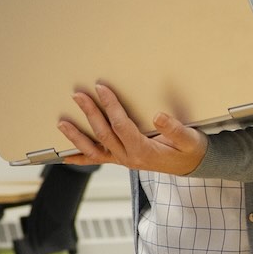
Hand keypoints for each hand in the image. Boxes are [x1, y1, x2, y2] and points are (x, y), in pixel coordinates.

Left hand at [55, 84, 206, 175]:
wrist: (191, 164)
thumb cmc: (189, 149)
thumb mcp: (189, 139)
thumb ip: (174, 129)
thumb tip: (158, 116)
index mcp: (144, 151)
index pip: (121, 126)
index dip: (110, 106)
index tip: (102, 89)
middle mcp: (129, 158)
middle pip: (103, 134)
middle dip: (90, 113)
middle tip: (78, 96)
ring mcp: (123, 160)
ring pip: (94, 150)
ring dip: (77, 136)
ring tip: (62, 124)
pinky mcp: (121, 159)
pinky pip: (97, 159)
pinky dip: (80, 157)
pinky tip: (65, 156)